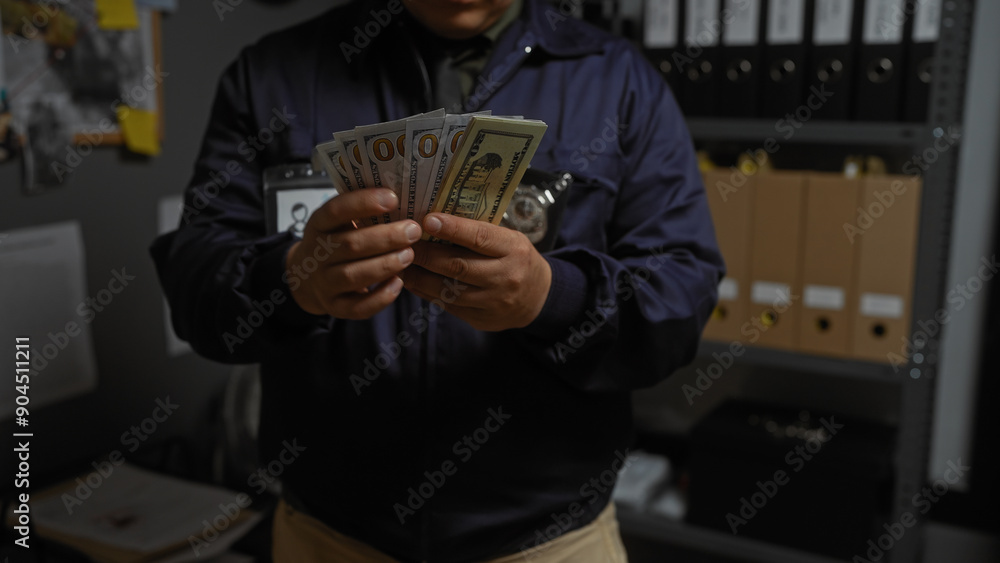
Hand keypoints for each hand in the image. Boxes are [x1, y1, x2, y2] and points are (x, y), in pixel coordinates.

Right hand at [285, 189, 421, 318]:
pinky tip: (398, 284)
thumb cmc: (335, 242)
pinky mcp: (335, 306)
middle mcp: (318, 254)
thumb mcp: (339, 222)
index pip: (336, 210)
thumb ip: (362, 212)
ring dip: (384, 265)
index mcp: (319, 225)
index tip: (393, 198)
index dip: (363, 203)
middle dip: (385, 238)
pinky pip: (357, 307)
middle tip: (413, 230)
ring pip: (353, 276)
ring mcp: (324, 283)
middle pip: (349, 245)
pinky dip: (379, 298)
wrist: (306, 278)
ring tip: (409, 255)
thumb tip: (404, 195)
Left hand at [402, 213, 551, 330]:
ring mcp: (493, 302)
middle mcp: (505, 276)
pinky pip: (448, 305)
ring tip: (399, 263)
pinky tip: (412, 282)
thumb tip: (435, 219)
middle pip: (458, 265)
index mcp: (513, 249)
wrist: (538, 298)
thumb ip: (479, 232)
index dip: (452, 229)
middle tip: (402, 243)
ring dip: (419, 276)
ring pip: (448, 289)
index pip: (480, 237)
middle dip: (426, 254)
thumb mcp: (509, 239)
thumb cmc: (516, 259)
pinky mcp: (481, 318)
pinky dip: (426, 293)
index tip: (427, 220)